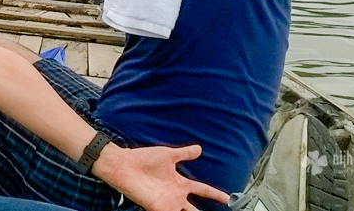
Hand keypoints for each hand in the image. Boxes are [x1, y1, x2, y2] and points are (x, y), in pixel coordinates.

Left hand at [93, 144, 228, 210]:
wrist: (125, 165)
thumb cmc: (143, 159)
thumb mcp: (168, 155)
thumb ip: (184, 154)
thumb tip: (199, 148)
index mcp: (179, 183)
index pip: (203, 190)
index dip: (216, 194)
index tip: (229, 198)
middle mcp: (175, 195)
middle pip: (195, 208)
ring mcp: (167, 203)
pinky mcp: (157, 207)